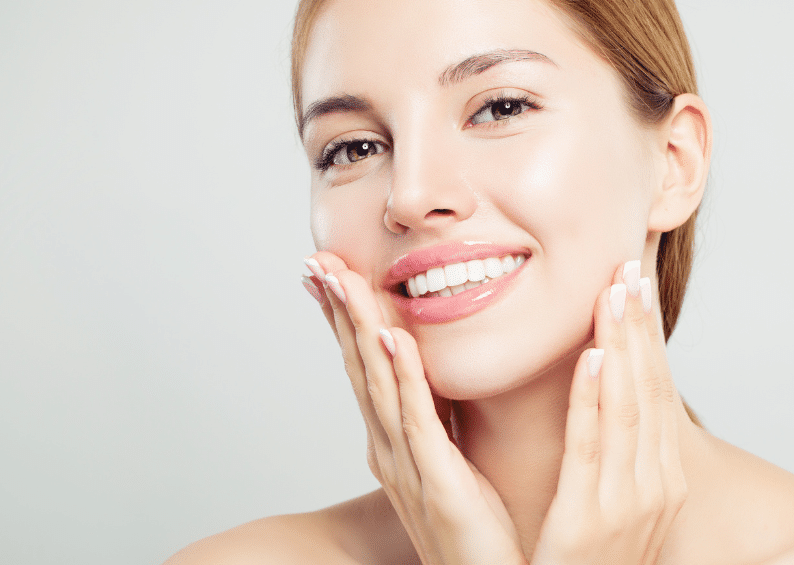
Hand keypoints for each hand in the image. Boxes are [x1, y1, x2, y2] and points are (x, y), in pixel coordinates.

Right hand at [303, 251, 527, 564]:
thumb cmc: (476, 532)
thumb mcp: (453, 463)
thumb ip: (441, 421)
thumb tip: (438, 380)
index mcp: (396, 441)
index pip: (367, 366)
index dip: (347, 319)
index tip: (331, 272)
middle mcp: (390, 448)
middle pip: (360, 366)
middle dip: (339, 312)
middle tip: (316, 261)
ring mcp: (407, 464)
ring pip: (378, 382)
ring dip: (359, 327)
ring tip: (342, 280)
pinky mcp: (436, 481)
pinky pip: (417, 418)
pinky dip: (401, 374)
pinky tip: (390, 337)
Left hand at [530, 260, 688, 564]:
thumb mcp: (613, 506)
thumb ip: (614, 457)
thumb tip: (608, 402)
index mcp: (660, 480)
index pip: (656, 392)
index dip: (646, 337)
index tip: (637, 285)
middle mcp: (655, 486)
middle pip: (649, 389)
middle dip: (639, 326)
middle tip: (629, 267)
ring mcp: (629, 504)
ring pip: (628, 406)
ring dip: (623, 344)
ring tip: (615, 291)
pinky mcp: (591, 519)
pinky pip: (595, 448)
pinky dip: (596, 399)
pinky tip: (596, 357)